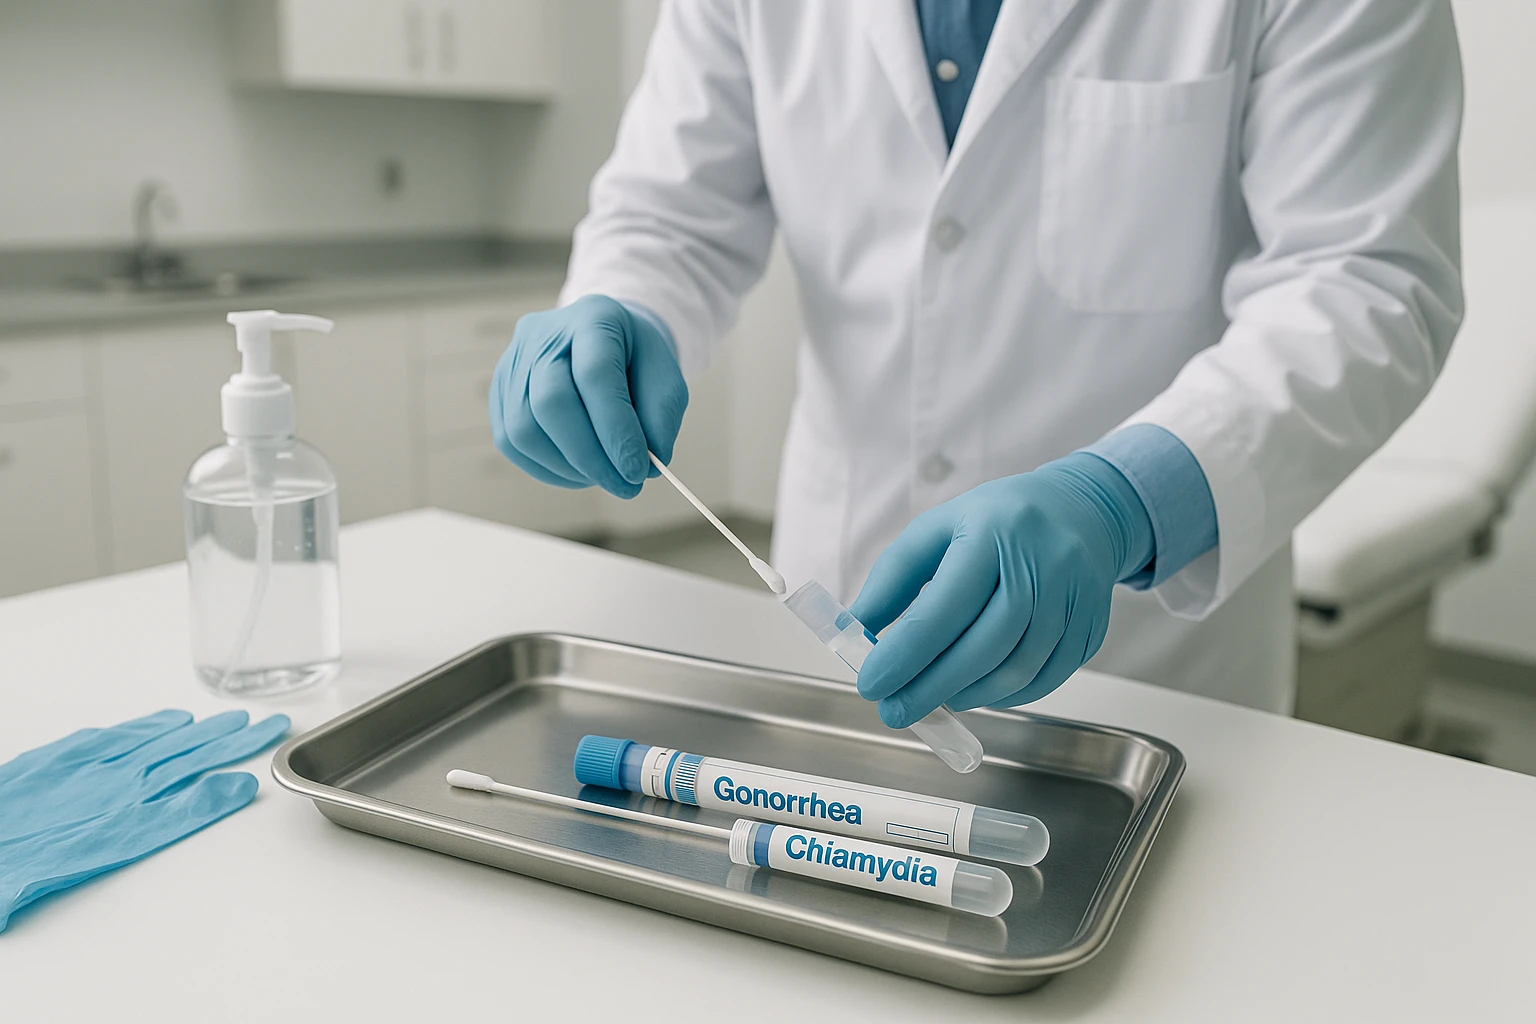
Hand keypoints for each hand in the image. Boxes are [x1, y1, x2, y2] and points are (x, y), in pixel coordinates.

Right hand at [489, 294, 687, 497]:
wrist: (601, 340)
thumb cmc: (635, 360)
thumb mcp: (665, 377)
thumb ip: (661, 417)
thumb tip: (648, 466)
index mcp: (593, 318)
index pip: (595, 375)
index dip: (616, 429)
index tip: (638, 471)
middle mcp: (543, 334)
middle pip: (550, 402)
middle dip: (590, 457)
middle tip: (625, 486)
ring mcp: (513, 362)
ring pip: (524, 429)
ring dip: (570, 468)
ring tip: (606, 476)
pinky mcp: (499, 391)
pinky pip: (512, 442)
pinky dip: (549, 468)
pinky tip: (579, 471)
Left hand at [849, 454, 1154, 727]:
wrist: (1082, 511)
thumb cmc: (995, 523)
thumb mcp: (937, 530)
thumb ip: (893, 580)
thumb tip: (855, 634)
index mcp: (992, 532)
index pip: (944, 608)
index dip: (904, 654)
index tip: (871, 685)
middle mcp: (1040, 563)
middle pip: (984, 646)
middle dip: (931, 688)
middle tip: (894, 710)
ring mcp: (1074, 597)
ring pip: (1017, 669)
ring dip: (968, 695)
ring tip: (933, 699)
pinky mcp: (1092, 626)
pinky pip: (1046, 678)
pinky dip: (1005, 696)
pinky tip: (976, 691)